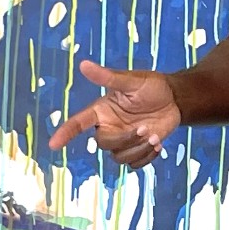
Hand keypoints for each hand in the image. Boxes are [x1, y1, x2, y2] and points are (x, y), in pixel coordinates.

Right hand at [46, 61, 181, 168]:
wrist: (175, 99)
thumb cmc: (151, 86)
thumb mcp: (132, 80)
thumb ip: (108, 77)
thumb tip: (83, 64)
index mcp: (101, 111)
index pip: (78, 123)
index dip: (65, 133)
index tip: (54, 144)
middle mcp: (108, 127)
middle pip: (104, 144)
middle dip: (125, 139)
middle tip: (146, 129)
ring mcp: (122, 140)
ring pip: (120, 157)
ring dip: (139, 149)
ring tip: (155, 136)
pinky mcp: (137, 150)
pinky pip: (134, 164)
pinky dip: (147, 157)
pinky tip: (158, 144)